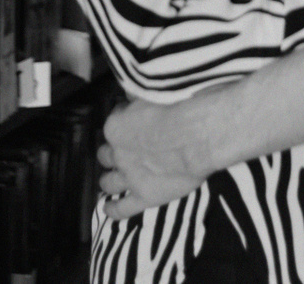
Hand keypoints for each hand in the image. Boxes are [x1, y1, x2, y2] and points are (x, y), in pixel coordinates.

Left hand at [95, 97, 214, 220]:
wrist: (197, 134)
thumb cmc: (178, 108)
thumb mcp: (152, 92)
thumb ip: (138, 97)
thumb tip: (132, 94)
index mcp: (116, 126)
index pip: (114, 121)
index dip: (123, 119)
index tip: (132, 118)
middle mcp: (118, 153)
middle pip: (106, 154)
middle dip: (112, 152)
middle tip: (121, 151)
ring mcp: (130, 177)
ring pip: (109, 182)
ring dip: (109, 180)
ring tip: (109, 181)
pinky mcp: (145, 196)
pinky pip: (123, 208)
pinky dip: (114, 210)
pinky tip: (109, 209)